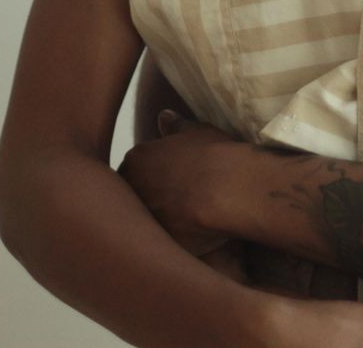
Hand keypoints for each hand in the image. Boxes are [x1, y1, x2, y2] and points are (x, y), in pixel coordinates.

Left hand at [119, 110, 248, 254]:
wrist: (232, 190)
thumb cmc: (216, 155)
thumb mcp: (197, 131)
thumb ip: (175, 125)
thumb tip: (163, 116)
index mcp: (136, 159)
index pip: (132, 170)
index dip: (152, 175)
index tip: (171, 178)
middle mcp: (131, 189)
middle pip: (133, 196)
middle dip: (150, 198)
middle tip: (178, 197)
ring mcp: (141, 219)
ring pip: (144, 221)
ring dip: (159, 219)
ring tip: (186, 216)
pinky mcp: (154, 246)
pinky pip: (159, 244)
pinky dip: (171, 239)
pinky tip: (192, 233)